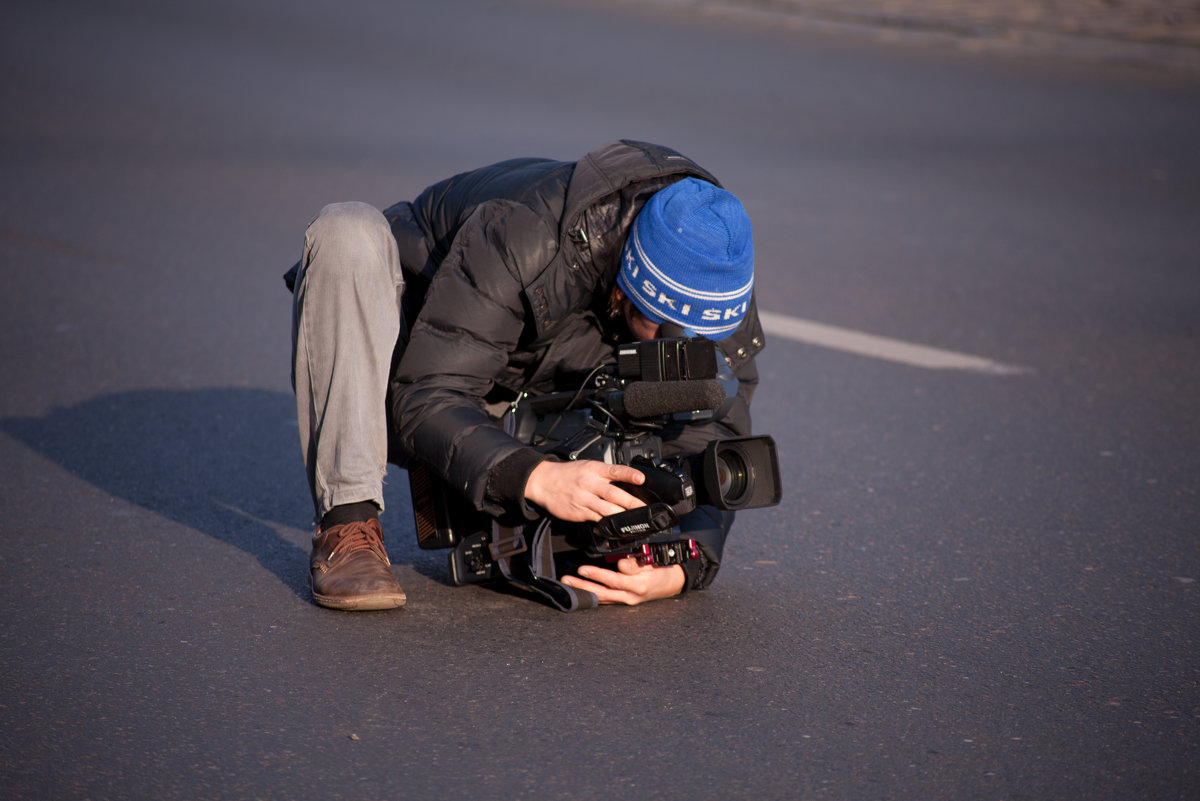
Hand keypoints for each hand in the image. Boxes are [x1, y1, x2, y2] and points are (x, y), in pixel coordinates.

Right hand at [524, 460, 646, 521]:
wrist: (543, 482)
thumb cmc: (568, 474)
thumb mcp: (587, 466)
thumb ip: (605, 474)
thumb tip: (627, 480)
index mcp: (594, 470)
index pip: (614, 470)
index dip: (628, 474)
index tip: (640, 478)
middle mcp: (589, 483)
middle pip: (613, 493)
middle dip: (631, 502)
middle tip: (644, 508)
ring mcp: (584, 499)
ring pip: (606, 509)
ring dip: (621, 515)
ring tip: (634, 520)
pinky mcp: (579, 512)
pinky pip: (596, 518)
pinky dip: (607, 522)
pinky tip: (616, 526)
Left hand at [561, 557, 685, 604]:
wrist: (675, 582)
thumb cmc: (664, 569)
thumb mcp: (654, 563)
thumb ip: (637, 564)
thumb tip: (621, 564)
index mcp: (638, 586)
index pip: (614, 580)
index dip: (597, 575)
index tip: (582, 570)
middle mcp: (631, 597)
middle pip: (602, 593)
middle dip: (583, 588)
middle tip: (567, 581)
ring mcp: (627, 600)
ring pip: (602, 598)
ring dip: (584, 592)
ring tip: (569, 586)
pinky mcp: (624, 600)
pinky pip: (606, 600)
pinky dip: (593, 596)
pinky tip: (582, 592)